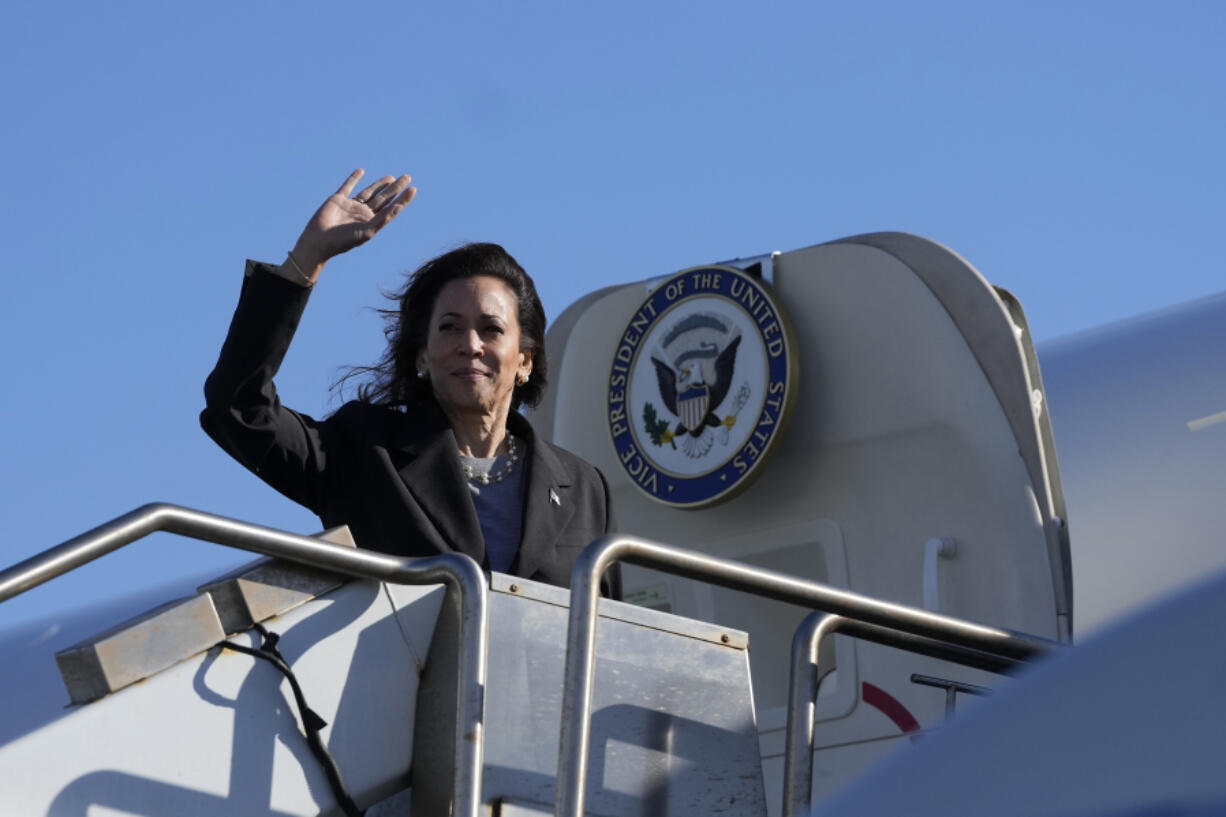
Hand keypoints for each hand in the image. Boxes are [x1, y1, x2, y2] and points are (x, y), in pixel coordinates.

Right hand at [291, 169, 416, 271]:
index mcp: (372, 222)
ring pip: (369, 192)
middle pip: (384, 198)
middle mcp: (364, 214)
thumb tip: (400, 207)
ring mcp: (351, 206)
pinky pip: (348, 186)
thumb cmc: (344, 241)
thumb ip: (383, 219)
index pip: (391, 208)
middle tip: (407, 177)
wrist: (319, 241)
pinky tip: (361, 171)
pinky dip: (353, 178)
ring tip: (392, 177)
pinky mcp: (338, 199)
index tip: (413, 189)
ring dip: (380, 184)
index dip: (403, 199)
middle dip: (395, 188)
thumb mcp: (367, 231)